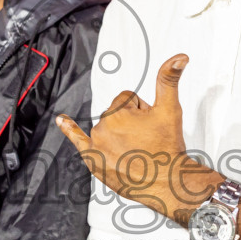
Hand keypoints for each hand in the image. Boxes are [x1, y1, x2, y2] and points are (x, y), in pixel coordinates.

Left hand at [56, 55, 221, 225]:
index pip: (127, 99)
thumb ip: (169, 79)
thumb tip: (179, 58)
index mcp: (118, 113)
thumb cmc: (167, 149)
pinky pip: (77, 140)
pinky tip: (61, 121)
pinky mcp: (93, 160)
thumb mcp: (170, 110)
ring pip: (107, 128)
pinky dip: (69, 130)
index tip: (150, 125)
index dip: (142, 110)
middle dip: (131, 123)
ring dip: (119, 134)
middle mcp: (102, 128)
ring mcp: (96, 145)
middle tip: (146, 140)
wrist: (166, 182)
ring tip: (136, 151)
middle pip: (116, 113)